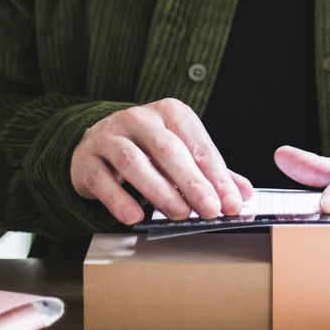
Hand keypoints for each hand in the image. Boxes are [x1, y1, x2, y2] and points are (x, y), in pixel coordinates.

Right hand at [70, 97, 252, 225]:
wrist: (96, 144)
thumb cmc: (147, 150)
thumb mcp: (180, 152)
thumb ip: (210, 172)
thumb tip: (243, 193)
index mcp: (169, 112)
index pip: (197, 144)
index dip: (217, 176)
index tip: (232, 203)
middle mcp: (138, 118)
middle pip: (167, 149)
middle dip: (192, 182)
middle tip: (210, 210)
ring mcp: (109, 137)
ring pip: (133, 161)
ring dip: (159, 190)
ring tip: (179, 215)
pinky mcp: (86, 159)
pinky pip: (102, 179)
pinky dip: (118, 198)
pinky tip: (135, 217)